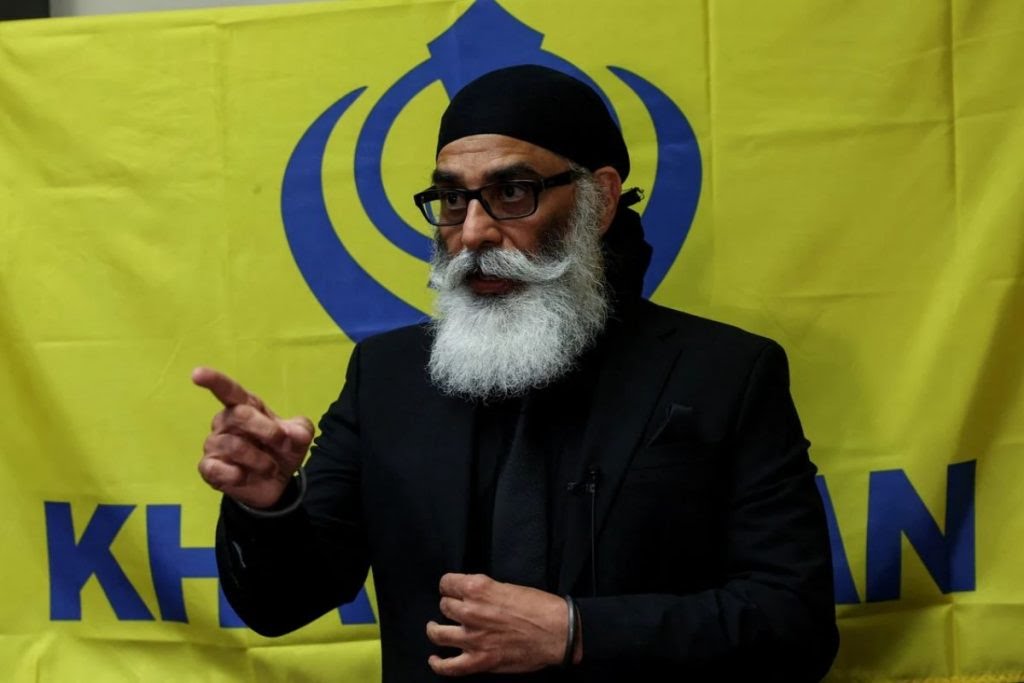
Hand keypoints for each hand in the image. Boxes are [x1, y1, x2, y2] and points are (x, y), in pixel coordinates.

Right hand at [192, 367, 312, 508]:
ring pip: (234, 446)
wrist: (278, 482)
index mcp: (245, 406)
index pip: (228, 390)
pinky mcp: (208, 468)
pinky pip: (216, 469)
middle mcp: (225, 422)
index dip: (213, 380)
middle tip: (282, 443)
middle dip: (268, 431)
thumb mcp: (299, 437)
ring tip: (270, 468)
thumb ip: (300, 430)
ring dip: (260, 460)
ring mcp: (214, 444)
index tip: (198, 374)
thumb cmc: (282, 449)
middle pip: (239, 416)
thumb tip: (296, 436)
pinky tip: (243, 476)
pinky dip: (235, 475)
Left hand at [426, 573, 579, 675]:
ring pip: (438, 633)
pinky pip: (449, 666)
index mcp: (478, 588)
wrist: (558, 631)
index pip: (446, 583)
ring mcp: (473, 638)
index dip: (449, 586)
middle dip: (449, 606)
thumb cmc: (539, 606)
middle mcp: (471, 611)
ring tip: (436, 629)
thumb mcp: (508, 586)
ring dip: (435, 630)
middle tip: (457, 610)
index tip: (453, 590)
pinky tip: (435, 659)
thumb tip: (472, 597)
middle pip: (444, 606)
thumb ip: (485, 592)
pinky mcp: (480, 660)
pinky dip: (438, 664)